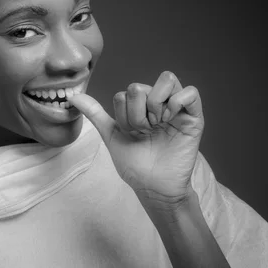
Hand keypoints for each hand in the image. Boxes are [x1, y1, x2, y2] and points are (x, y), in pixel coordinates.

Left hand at [68, 71, 203, 207]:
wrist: (154, 187)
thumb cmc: (136, 164)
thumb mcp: (112, 137)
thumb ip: (96, 114)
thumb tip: (73, 97)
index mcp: (140, 106)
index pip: (125, 93)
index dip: (124, 115)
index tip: (132, 133)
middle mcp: (158, 103)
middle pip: (140, 86)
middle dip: (136, 113)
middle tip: (145, 131)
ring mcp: (177, 108)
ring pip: (167, 79)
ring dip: (156, 104)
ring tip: (158, 124)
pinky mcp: (194, 117)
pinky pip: (191, 92)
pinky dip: (178, 101)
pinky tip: (171, 119)